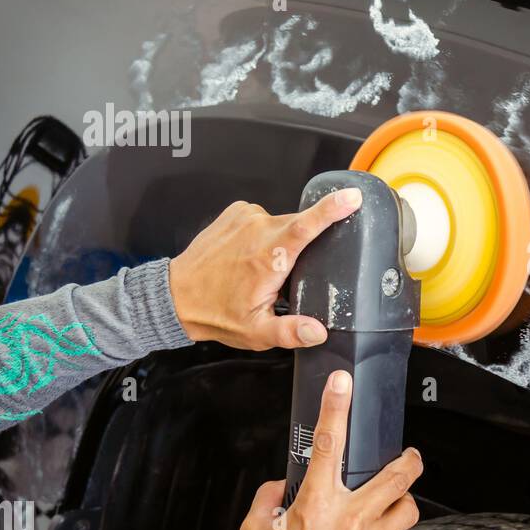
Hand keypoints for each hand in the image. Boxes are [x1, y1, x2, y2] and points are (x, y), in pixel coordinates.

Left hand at [168, 188, 363, 349]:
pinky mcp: (236, 212)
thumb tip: (319, 331)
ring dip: (281, 241)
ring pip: (283, 223)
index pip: (308, 225)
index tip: (353, 197)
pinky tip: (249, 253)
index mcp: (269, 258)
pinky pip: (264, 218)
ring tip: (260, 267)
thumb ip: (291, 332)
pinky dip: (265, 233)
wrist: (175, 297)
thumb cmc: (216, 313)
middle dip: (302, 247)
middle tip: (280, 276)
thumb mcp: (257, 332)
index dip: (333, 208)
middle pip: (300, 226)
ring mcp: (245, 217)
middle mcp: (258, 231)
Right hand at [238, 370, 421, 529]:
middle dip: (409, 459)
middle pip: (400, 474)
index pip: (328, 444)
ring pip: (409, 508)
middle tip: (408, 457)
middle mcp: (352, 520)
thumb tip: (279, 486)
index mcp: (317, 505)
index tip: (342, 384)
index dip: (336, 408)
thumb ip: (266, 501)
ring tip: (391, 506)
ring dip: (402, 503)